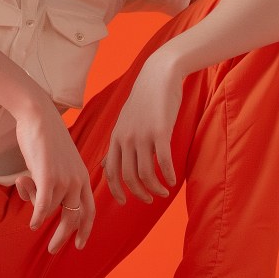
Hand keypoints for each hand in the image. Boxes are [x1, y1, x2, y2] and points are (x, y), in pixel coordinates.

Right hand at [12, 98, 95, 254]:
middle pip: (73, 218)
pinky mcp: (49, 177)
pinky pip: (42, 206)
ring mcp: (64, 180)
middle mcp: (78, 181)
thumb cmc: (44, 138)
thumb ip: (53, 185)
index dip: (85, 229)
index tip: (79, 244)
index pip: (90, 210)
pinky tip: (33, 223)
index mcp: (83, 177)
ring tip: (24, 181)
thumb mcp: (56, 163)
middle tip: (52, 250)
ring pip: (50, 208)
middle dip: (63, 237)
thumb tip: (41, 208)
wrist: (39, 116)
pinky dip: (37, 216)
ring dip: (34, 202)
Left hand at [102, 55, 182, 203]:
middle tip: (149, 199)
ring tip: (164, 191)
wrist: (158, 75)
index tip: (125, 202)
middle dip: (139, 193)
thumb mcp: (125, 122)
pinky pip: (164, 161)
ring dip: (155, 188)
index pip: (110, 172)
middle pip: (128, 177)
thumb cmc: (144, 100)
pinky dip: (168, 175)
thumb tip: (104, 166)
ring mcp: (142, 135)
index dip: (116, 190)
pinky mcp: (160, 131)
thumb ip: (117, 145)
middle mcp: (126, 139)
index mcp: (116, 138)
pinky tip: (173, 181)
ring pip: (146, 173)